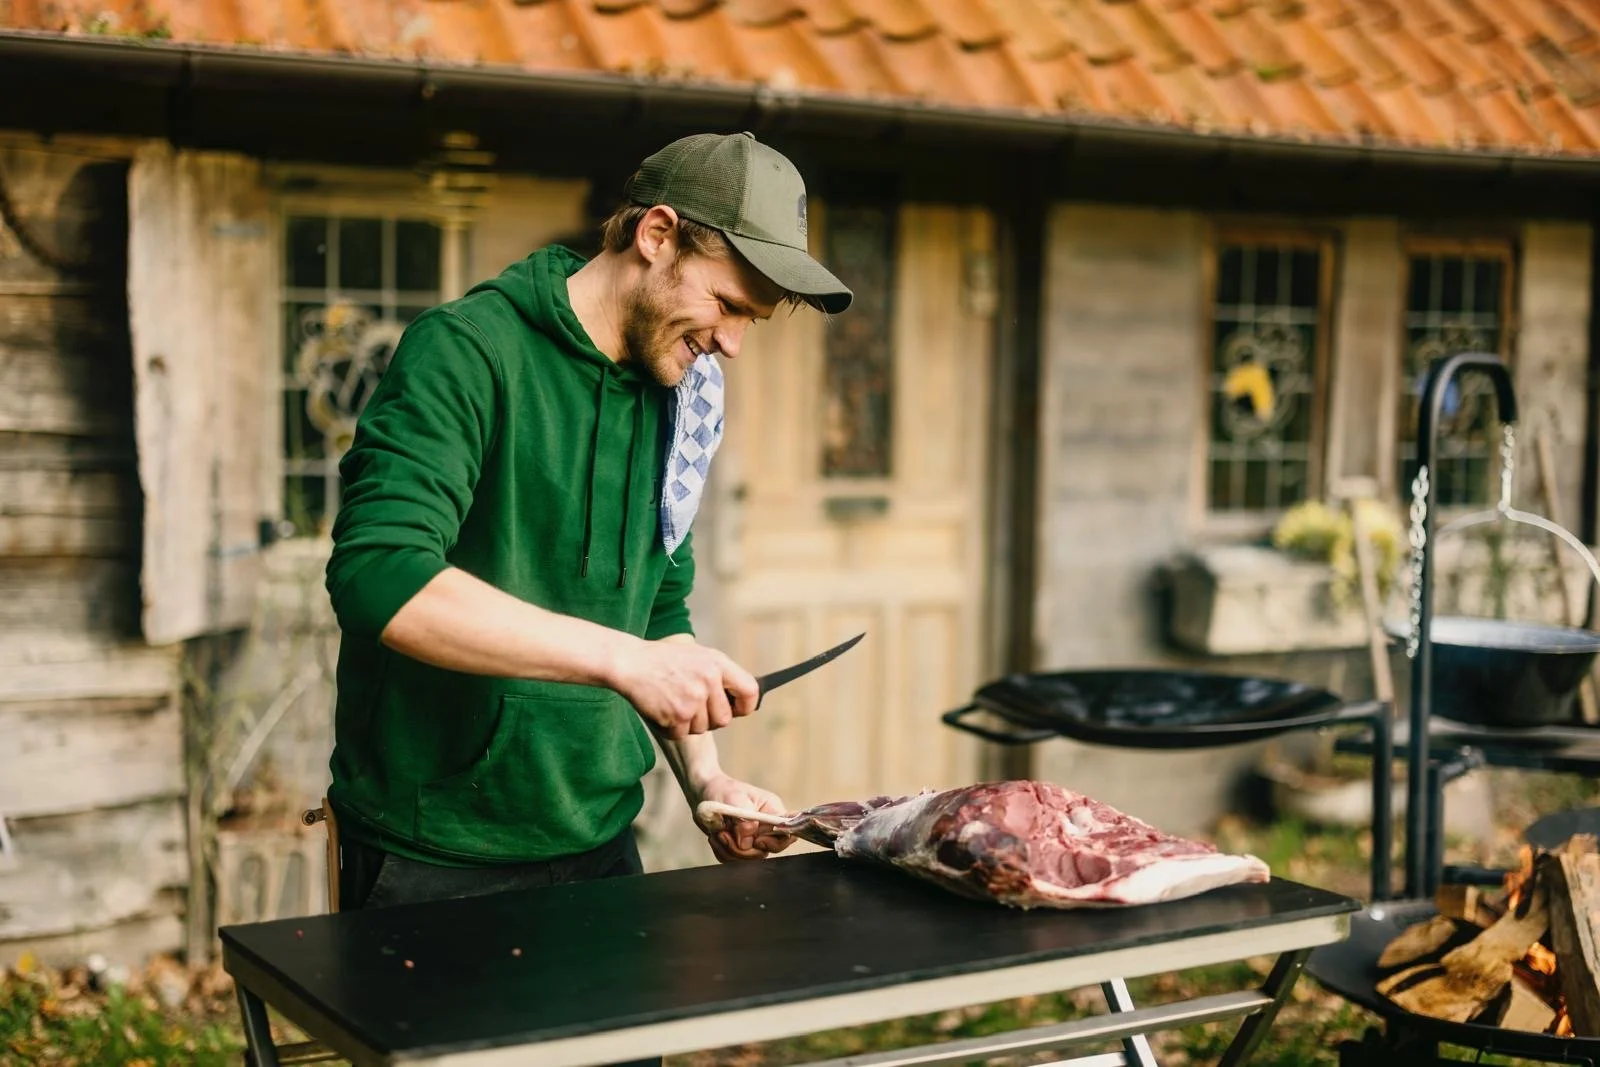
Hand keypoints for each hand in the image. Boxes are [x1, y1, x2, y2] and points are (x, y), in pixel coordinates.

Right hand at [609, 637, 759, 739]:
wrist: (631, 662)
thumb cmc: (665, 660)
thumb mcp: (698, 656)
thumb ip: (720, 675)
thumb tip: (739, 702)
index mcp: (717, 663)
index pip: (750, 690)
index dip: (745, 705)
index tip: (737, 710)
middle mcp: (708, 681)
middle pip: (724, 719)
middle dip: (710, 719)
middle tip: (692, 707)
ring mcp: (693, 699)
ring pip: (702, 729)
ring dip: (689, 723)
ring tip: (674, 702)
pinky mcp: (676, 716)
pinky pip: (682, 734)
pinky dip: (672, 728)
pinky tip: (663, 709)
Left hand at [692, 774, 795, 861]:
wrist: (703, 795)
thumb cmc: (722, 790)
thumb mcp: (734, 798)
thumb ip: (745, 820)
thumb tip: (747, 843)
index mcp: (773, 811)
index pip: (788, 831)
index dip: (776, 841)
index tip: (758, 839)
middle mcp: (767, 827)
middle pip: (767, 850)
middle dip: (744, 849)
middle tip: (725, 834)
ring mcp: (754, 839)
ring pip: (749, 858)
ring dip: (730, 849)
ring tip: (718, 832)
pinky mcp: (740, 848)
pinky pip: (734, 860)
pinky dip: (722, 851)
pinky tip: (716, 837)